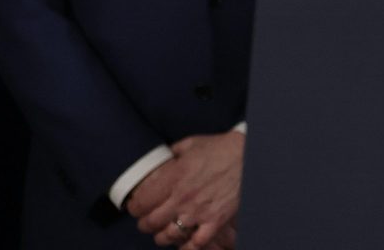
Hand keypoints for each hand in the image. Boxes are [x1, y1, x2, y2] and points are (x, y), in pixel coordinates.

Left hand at [134, 131, 244, 248]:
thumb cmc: (222, 147)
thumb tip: (163, 157)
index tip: (135, 207)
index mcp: (174, 178)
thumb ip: (173, 152)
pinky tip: (186, 241)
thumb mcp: (192, 144)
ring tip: (163, 233)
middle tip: (146, 222)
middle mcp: (182, 197)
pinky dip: (188, 245)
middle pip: (150, 223)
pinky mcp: (215, 220)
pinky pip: (196, 243)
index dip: (134, 207)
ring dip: (162, 236)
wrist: (250, 155)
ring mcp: (199, 211)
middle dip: (145, 224)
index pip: (141, 203)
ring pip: (168, 236)